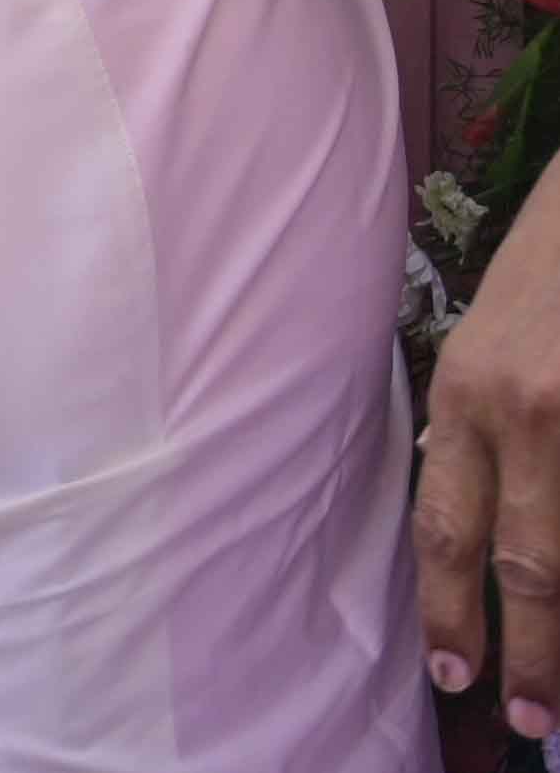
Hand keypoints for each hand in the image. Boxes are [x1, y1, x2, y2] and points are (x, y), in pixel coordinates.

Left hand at [418, 170, 559, 736]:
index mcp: (466, 393)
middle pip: (526, 562)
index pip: (447, 523)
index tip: (455, 671)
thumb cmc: (547, 275)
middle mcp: (526, 412)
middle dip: (530, 653)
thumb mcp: (486, 342)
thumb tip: (471, 524)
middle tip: (531, 719)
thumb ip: (478, 427)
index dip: (450, 606)